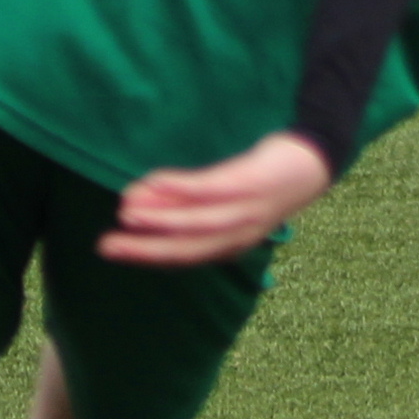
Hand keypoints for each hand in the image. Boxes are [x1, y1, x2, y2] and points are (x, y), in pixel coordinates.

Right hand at [99, 131, 333, 266]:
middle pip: (186, 247)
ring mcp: (245, 211)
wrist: (312, 163)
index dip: (146, 255)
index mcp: (231, 244)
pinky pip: (209, 189)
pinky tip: (153, 181)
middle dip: (144, 248)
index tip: (110, 250)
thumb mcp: (230, 201)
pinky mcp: (250, 183)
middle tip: (106, 247)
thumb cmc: (266, 182)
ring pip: (197, 222)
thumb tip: (147, 203)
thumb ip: (193, 206)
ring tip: (125, 214)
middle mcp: (237, 235)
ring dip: (158, 219)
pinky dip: (179, 187)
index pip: (183, 255)